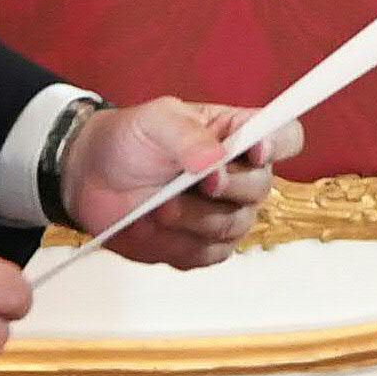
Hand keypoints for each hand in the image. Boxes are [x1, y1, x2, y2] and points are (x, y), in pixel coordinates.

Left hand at [63, 96, 301, 269]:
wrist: (91, 177)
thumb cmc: (129, 139)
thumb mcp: (154, 120)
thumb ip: (186, 135)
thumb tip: (216, 160)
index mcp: (237, 133)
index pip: (285, 136)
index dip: (278, 144)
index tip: (254, 151)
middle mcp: (241, 175)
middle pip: (261, 187)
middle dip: (223, 189)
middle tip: (186, 184)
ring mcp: (224, 214)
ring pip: (232, 227)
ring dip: (192, 219)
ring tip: (156, 207)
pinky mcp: (201, 247)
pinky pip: (207, 255)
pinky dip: (176, 244)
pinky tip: (152, 226)